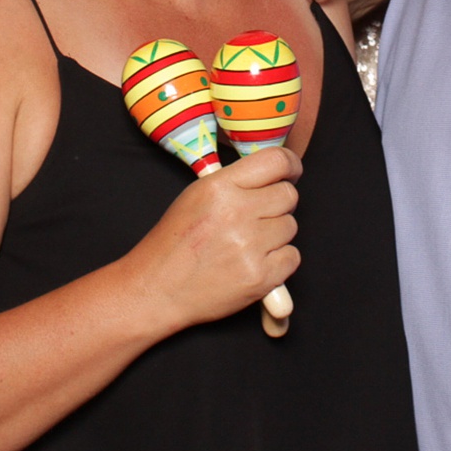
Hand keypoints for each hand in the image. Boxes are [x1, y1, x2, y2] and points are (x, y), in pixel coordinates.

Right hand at [126, 148, 301, 329]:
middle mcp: (237, 213)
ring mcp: (250, 246)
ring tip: (246, 244)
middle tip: (257, 217)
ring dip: (276, 234)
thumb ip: (235, 182)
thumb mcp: (196, 196)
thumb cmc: (175, 242)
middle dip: (278, 204)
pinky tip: (253, 262)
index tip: (291, 172)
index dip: (290, 166)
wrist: (157, 289)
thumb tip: (274, 174)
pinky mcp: (260, 277)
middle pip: (289, 196)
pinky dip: (279, 261)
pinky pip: (292, 257)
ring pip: (291, 227)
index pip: (277, 161)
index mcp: (220, 187)